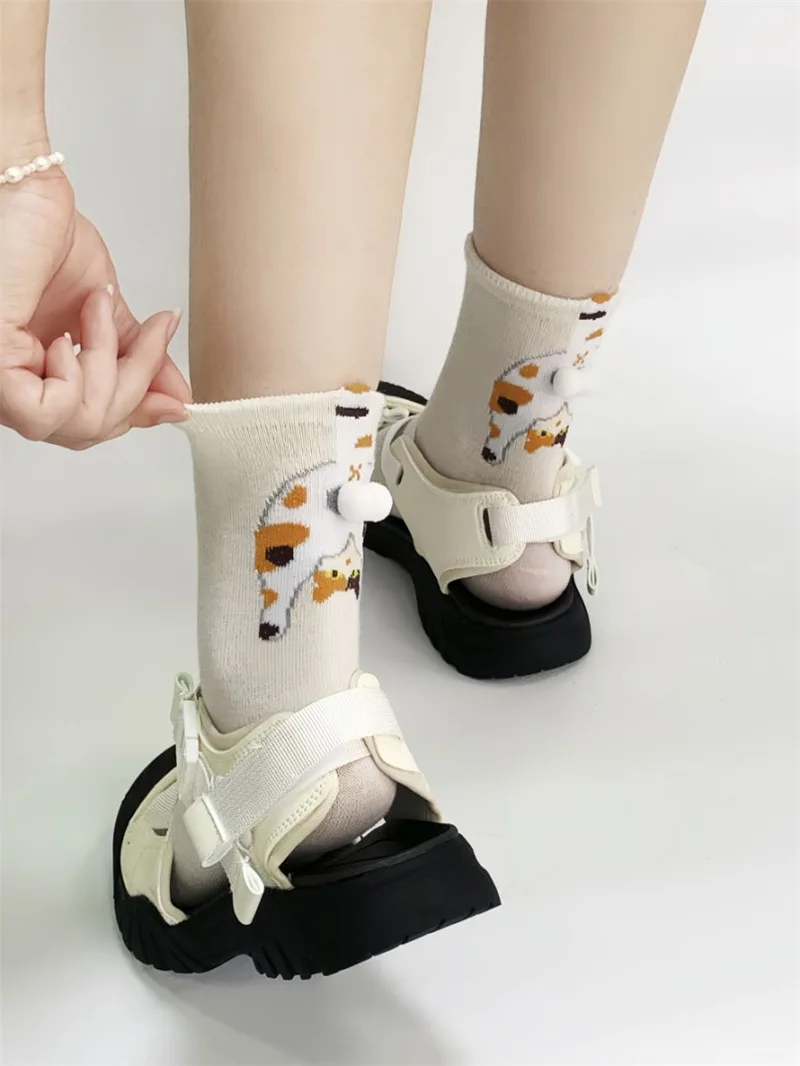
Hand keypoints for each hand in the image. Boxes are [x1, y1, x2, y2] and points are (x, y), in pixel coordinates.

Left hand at [0, 161, 190, 447]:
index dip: (138, 414)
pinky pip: (48, 412)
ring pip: (78, 425)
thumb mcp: (108, 311)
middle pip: (90, 431)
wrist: (20, 183)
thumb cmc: (38, 229)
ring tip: (97, 310)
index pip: (91, 423)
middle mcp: (11, 382)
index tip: (179, 399)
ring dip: (110, 367)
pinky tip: (68, 339)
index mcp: (35, 372)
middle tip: (150, 333)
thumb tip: (179, 399)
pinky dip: (77, 380)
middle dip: (135, 385)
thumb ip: (138, 359)